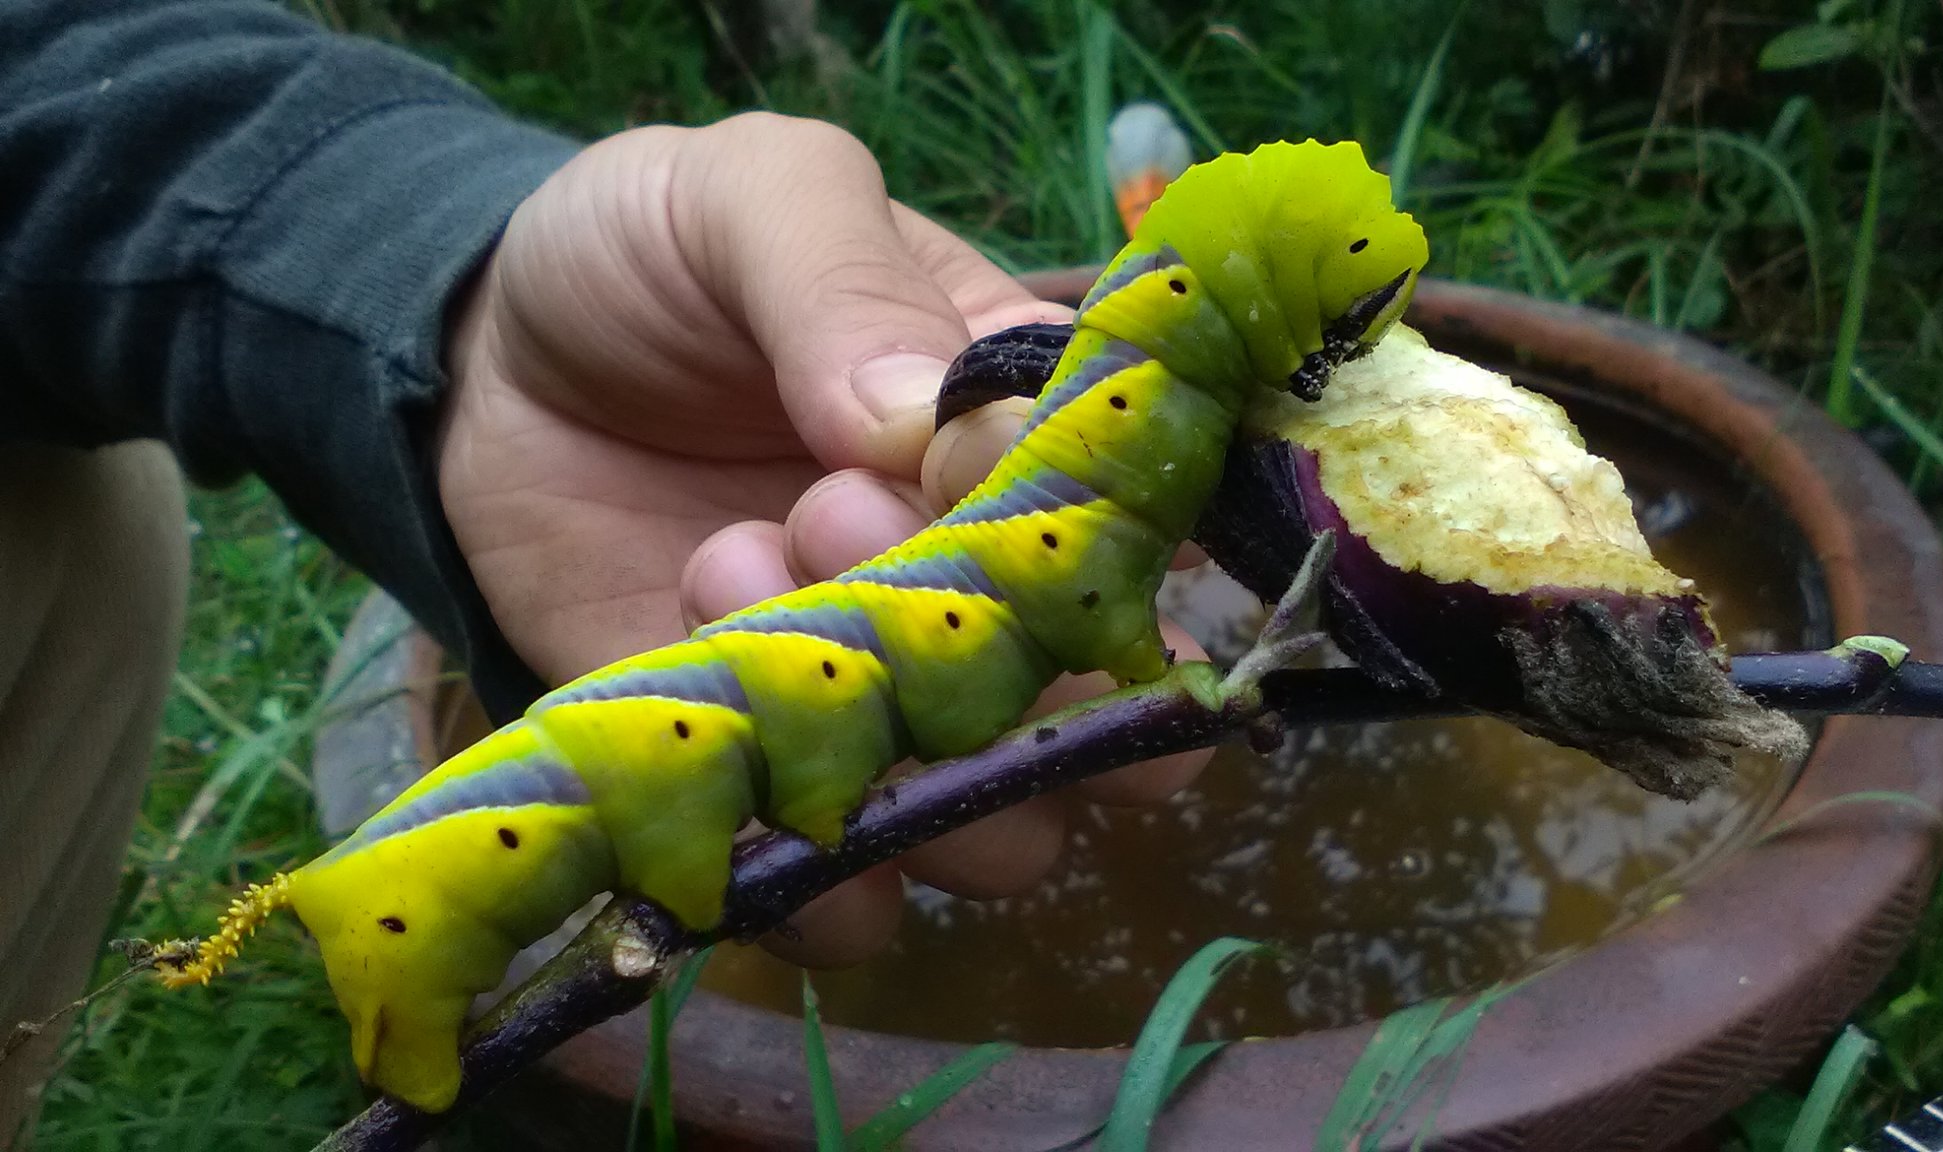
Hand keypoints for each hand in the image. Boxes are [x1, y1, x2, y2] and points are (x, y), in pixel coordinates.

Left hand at [439, 113, 1207, 966]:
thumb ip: (840, 280)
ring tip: (730, 571)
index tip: (926, 472)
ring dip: (891, 759)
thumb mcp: (752, 195)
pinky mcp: (763, 785)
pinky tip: (708, 733)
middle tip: (827, 520)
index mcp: (1017, 443)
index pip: (1131, 540)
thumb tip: (917, 423)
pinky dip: (805, 874)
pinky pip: (844, 901)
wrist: (481, 354)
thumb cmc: (650, 253)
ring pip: (991, 833)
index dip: (1065, 539)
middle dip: (993, 676)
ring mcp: (880, 704)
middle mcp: (977, 593)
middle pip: (1097, 722)